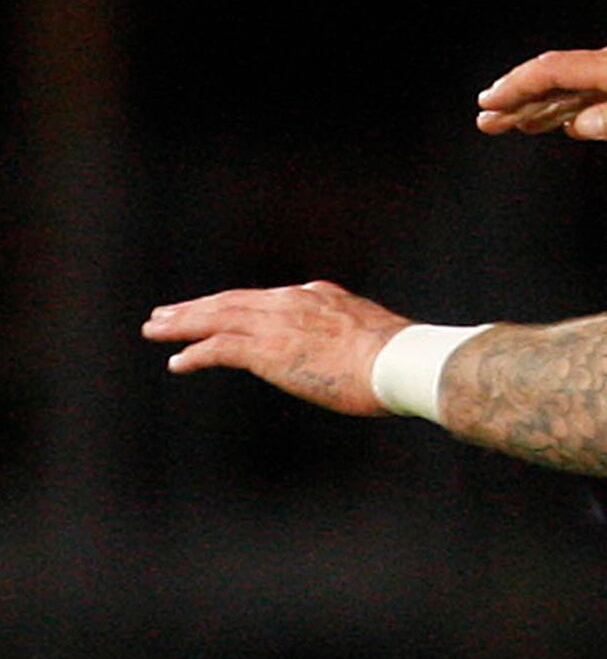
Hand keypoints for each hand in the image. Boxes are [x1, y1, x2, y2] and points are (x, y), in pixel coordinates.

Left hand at [142, 277, 406, 409]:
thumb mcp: (373, 334)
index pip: (264, 299)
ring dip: (183, 324)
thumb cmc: (399, 359)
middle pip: (230, 301)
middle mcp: (290, 302)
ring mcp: (277, 324)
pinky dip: (195, 353)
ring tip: (156, 330)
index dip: (233, 305)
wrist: (399, 361)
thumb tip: (353, 348)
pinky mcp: (267, 350)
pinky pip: (219, 348)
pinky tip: (177, 362)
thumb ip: (350, 333)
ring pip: (216, 317)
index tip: (215, 311)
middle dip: (195, 307)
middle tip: (165, 314)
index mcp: (317, 296)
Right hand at [476, 0, 606, 142]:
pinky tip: (571, 111)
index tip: (489, 106)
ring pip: (579, 78)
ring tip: (516, 122)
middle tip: (487, 122)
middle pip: (558, 76)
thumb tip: (577, 127)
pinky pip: (601, 76)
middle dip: (519, 99)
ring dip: (544, 100)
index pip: (556, 73)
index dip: (518, 90)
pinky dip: (575, 95)